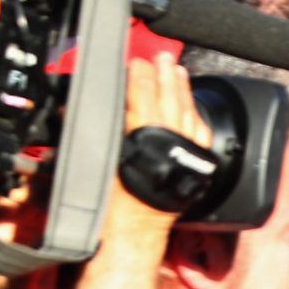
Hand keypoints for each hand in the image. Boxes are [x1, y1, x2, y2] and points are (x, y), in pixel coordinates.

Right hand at [107, 56, 212, 250]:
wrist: (133, 230)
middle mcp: (167, 141)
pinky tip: (192, 105)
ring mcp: (185, 152)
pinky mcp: (195, 165)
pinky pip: (198, 133)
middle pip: (168, 97)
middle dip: (163, 74)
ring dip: (181, 89)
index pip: (141, 93)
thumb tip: (89, 105)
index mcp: (140, 135)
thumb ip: (97, 128)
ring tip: (177, 71)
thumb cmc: (111, 200)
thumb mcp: (96, 158)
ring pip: (187, 112)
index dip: (138, 74)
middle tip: (160, 57)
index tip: (134, 62)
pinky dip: (194, 114)